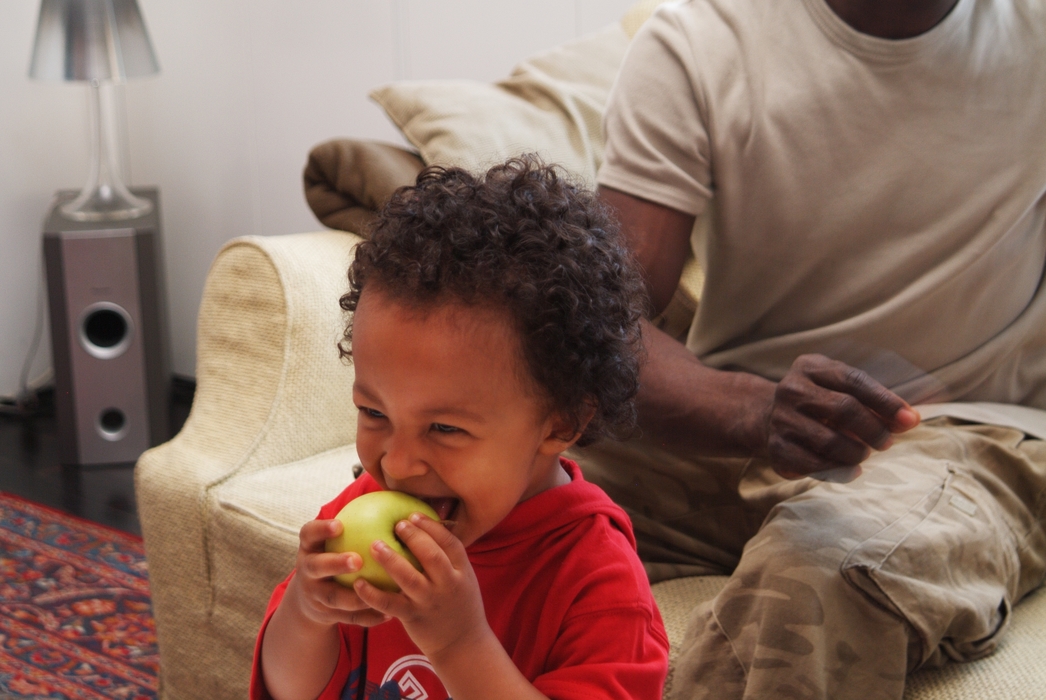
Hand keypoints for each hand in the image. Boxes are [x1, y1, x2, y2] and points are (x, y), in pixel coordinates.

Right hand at [283, 518, 390, 629]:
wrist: (310, 597)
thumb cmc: (333, 555)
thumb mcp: (332, 542)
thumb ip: (354, 525)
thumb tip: (391, 503)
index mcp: (309, 547)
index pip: (308, 534)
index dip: (321, 529)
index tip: (340, 525)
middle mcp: (307, 570)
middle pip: (317, 567)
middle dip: (335, 564)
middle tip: (358, 560)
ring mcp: (315, 594)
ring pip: (332, 597)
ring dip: (354, 597)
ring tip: (376, 592)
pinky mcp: (326, 615)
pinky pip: (347, 618)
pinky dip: (367, 617)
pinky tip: (388, 615)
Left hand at [353, 514, 489, 662]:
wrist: (463, 645)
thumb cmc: (459, 605)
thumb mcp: (463, 579)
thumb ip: (448, 559)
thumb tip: (424, 529)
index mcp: (462, 572)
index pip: (450, 543)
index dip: (432, 527)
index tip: (414, 515)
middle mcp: (447, 585)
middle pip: (431, 555)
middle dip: (413, 536)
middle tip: (396, 524)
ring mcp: (430, 602)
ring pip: (409, 578)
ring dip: (390, 560)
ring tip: (373, 545)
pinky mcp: (413, 617)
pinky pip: (389, 603)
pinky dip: (372, 593)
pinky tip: (358, 583)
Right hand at [765, 354, 919, 479]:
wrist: (768, 418)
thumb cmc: (819, 402)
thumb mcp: (840, 389)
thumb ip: (874, 401)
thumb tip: (911, 419)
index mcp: (810, 367)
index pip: (854, 381)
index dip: (886, 401)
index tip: (910, 420)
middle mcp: (791, 389)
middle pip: (844, 409)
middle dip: (874, 429)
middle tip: (887, 442)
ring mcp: (781, 419)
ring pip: (830, 441)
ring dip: (857, 452)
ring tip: (864, 453)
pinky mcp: (777, 448)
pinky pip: (815, 464)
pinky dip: (840, 471)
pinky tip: (852, 470)